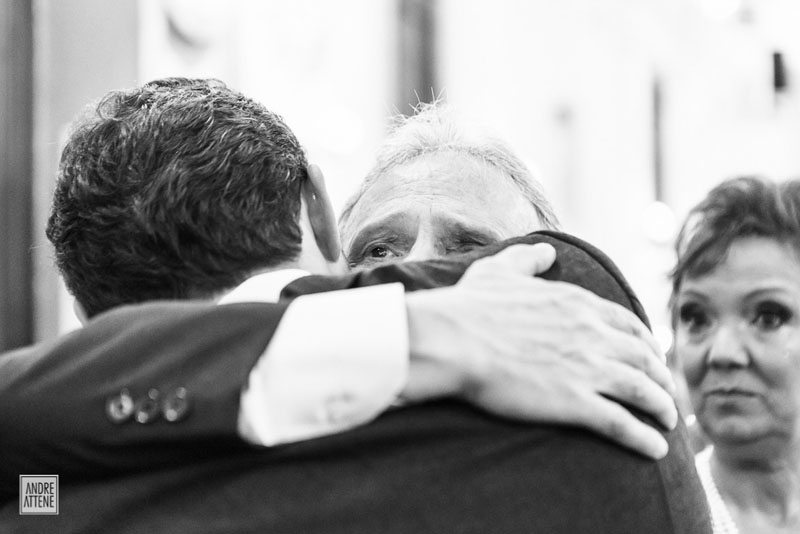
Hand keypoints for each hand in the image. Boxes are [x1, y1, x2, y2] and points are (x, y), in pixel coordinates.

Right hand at [404, 243, 677, 459]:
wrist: (452, 339)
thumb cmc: (469, 306)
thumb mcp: (499, 270)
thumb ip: (528, 259)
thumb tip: (547, 251)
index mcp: (577, 304)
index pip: (627, 324)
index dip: (646, 342)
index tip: (651, 355)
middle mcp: (592, 334)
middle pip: (644, 358)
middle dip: (661, 375)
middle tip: (667, 391)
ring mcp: (587, 369)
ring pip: (642, 390)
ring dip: (662, 407)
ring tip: (669, 422)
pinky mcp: (575, 402)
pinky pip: (622, 423)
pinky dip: (644, 438)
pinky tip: (656, 450)